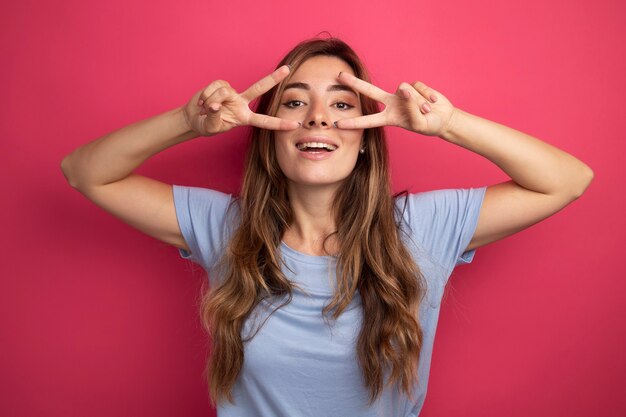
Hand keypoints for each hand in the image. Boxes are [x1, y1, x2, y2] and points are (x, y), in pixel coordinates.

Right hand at [182, 65, 299, 136]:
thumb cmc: (206, 125)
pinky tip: (203, 101)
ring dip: (211, 101)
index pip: (264, 121)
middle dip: (274, 78)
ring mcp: (233, 93)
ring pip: (225, 92)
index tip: (295, 124)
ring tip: (205, 109)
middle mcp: (242, 103)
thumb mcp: (211, 127)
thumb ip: (214, 118)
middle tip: (288, 69)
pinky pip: (215, 86)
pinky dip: (206, 94)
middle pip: (260, 88)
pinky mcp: (222, 84)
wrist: (193, 117)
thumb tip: (216, 105)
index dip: (279, 123)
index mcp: (244, 118)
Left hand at [334, 72, 455, 136]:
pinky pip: (418, 87)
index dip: (353, 123)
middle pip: (369, 91)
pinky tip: (432, 103)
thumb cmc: (429, 125)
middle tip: (338, 75)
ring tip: (426, 110)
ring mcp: (402, 94)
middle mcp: (392, 103)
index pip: (368, 120)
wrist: (444, 118)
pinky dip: (427, 96)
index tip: (337, 124)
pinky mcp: (413, 86)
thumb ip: (411, 107)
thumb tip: (404, 89)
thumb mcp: (419, 123)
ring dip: (419, 102)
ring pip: (405, 90)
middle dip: (354, 83)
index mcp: (389, 117)